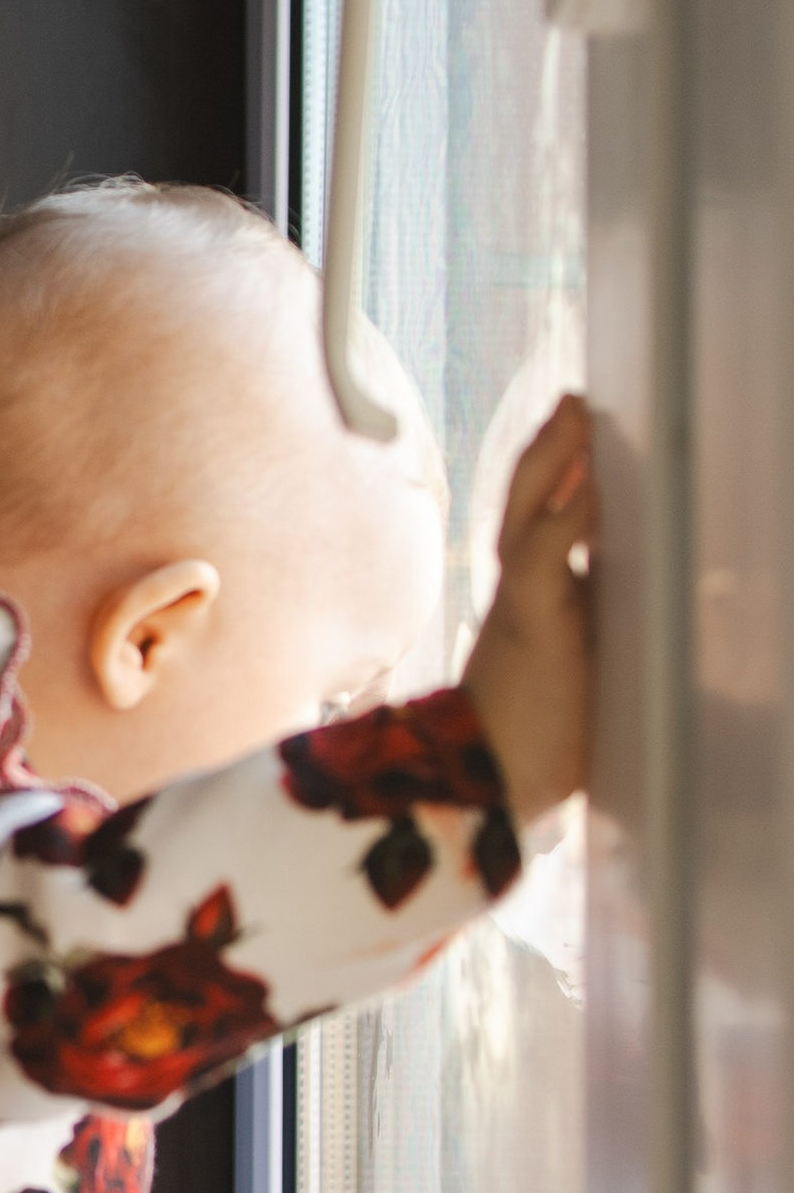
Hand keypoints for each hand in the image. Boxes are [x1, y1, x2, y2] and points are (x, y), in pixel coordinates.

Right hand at [459, 392, 593, 824]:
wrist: (492, 788)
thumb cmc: (543, 744)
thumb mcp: (597, 683)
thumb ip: (627, 648)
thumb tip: (702, 630)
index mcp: (539, 604)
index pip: (547, 525)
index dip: (564, 480)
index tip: (585, 440)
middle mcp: (524, 593)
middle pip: (530, 501)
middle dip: (552, 451)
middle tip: (575, 404)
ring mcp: (521, 603)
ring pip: (527, 512)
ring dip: (551, 459)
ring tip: (574, 414)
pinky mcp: (529, 621)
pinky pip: (541, 556)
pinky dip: (563, 518)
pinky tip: (585, 483)